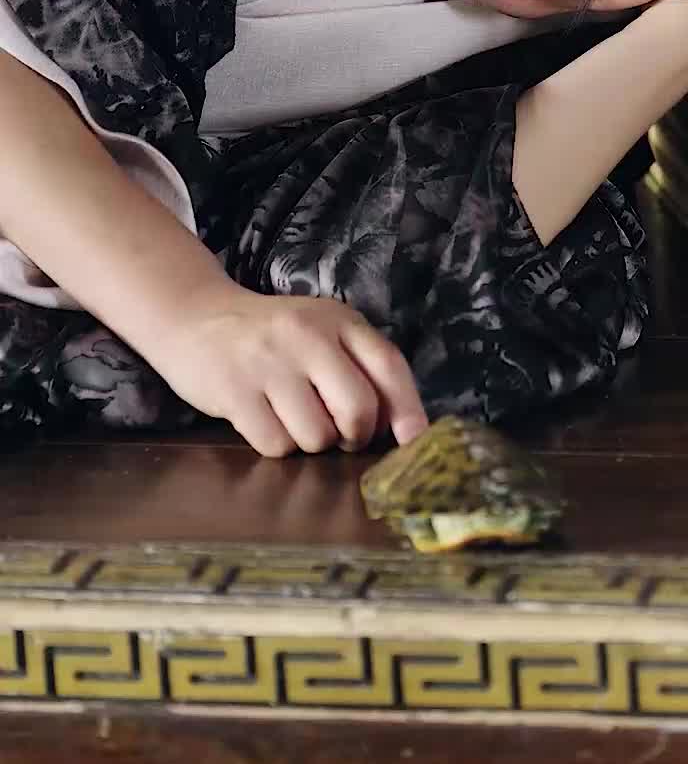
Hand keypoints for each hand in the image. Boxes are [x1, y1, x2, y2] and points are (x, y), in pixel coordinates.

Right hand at [145, 282, 428, 457]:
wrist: (197, 318)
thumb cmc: (273, 336)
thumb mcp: (322, 332)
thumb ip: (362, 367)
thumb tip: (407, 428)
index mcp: (338, 320)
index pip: (388, 365)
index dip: (408, 409)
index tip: (414, 440)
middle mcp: (308, 336)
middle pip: (357, 410)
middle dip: (355, 435)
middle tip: (340, 432)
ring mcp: (270, 363)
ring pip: (317, 437)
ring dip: (310, 442)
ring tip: (293, 415)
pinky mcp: (235, 392)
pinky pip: (277, 446)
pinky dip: (276, 443)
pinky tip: (264, 417)